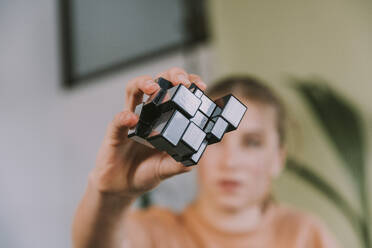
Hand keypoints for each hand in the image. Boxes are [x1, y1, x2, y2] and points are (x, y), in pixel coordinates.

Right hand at [90, 67, 206, 197]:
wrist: (122, 187)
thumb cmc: (145, 172)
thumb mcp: (167, 169)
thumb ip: (180, 163)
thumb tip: (196, 158)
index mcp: (165, 118)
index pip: (177, 93)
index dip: (188, 84)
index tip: (200, 85)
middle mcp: (149, 114)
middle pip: (158, 83)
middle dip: (170, 76)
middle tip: (180, 81)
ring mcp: (131, 120)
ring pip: (133, 91)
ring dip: (143, 84)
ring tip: (153, 87)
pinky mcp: (115, 132)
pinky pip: (117, 121)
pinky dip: (124, 118)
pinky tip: (132, 120)